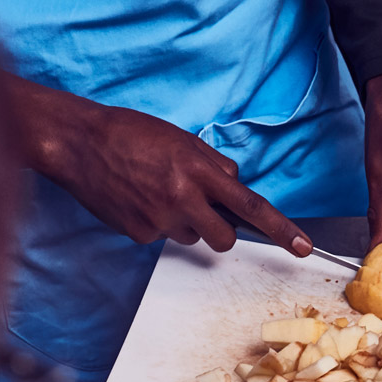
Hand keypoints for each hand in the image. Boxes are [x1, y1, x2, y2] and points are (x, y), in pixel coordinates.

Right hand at [8, 76, 310, 255]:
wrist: (77, 142)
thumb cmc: (129, 134)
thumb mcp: (180, 139)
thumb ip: (213, 164)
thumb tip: (235, 184)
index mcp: (199, 171)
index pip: (251, 206)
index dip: (282, 229)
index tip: (304, 247)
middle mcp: (183, 198)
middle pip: (225, 238)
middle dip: (222, 230)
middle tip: (201, 208)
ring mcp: (160, 219)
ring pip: (192, 238)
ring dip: (184, 222)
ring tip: (156, 192)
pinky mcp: (138, 233)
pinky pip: (161, 237)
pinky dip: (155, 223)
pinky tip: (136, 199)